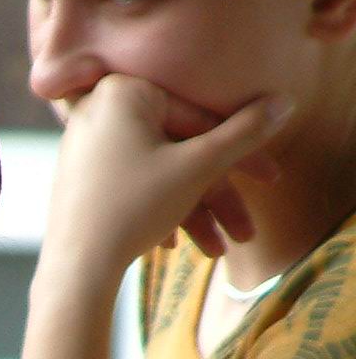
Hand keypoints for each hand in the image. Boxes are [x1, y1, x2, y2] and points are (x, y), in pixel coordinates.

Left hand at [43, 75, 290, 293]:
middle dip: (216, 195)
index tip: (272, 180)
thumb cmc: (133, 209)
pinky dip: (154, 210)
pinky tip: (170, 246)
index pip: (199, 119)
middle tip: (246, 232)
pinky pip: (129, 183)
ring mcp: (84, 142)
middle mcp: (98, 107)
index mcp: (125, 90)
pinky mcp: (78, 174)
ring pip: (157, 171)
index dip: (242, 155)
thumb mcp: (199, 167)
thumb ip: (245, 133)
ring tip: (216, 252)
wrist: (73, 268)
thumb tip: (285, 102)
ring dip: (192, 211)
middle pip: (178, 148)